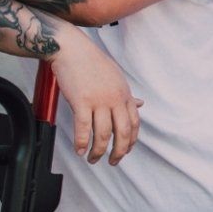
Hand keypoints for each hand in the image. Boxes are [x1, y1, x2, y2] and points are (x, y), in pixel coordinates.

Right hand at [49, 36, 141, 164]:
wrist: (72, 49)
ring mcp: (98, 100)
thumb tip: (140, 103)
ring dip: (98, 151)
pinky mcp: (81, 101)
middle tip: (113, 162)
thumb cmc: (92, 62)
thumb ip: (126, 94)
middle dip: (119, 151)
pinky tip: (80, 150)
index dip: (131, 141)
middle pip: (122, 133)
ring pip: (103, 134)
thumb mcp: (116, 77)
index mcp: (124, 94)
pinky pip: (83, 128)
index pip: (133, 123)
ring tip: (93, 159)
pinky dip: (82, 142)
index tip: (126, 150)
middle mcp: (115, 99)